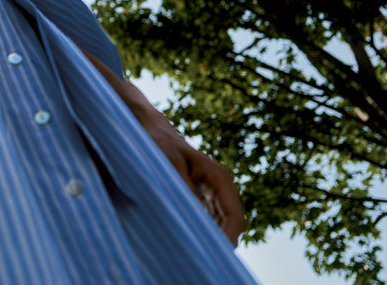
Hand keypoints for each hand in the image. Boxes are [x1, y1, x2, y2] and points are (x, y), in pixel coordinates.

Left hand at [141, 116, 246, 247]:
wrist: (151, 130)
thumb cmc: (160, 144)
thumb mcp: (170, 165)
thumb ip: (185, 189)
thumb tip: (197, 217)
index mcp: (219, 178)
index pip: (235, 216)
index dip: (228, 237)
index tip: (214, 252)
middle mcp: (221, 187)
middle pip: (231, 224)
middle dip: (219, 241)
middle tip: (200, 256)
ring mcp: (213, 193)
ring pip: (220, 225)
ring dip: (210, 237)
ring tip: (193, 250)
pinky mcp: (202, 197)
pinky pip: (208, 220)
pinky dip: (202, 230)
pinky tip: (187, 238)